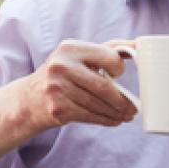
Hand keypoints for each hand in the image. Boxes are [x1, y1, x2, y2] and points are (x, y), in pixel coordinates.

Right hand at [17, 39, 137, 131]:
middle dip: (123, 100)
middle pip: (104, 86)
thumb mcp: (79, 55)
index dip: (119, 68)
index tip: (120, 76)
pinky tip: (113, 120)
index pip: (108, 57)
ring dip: (116, 113)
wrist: (29, 99)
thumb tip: (139, 47)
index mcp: (69, 48)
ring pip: (98, 104)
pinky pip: (90, 116)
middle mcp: (61, 66)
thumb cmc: (62, 74)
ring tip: (126, 115)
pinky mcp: (58, 108)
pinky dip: (106, 120)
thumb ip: (108, 49)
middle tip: (133, 108)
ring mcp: (57, 88)